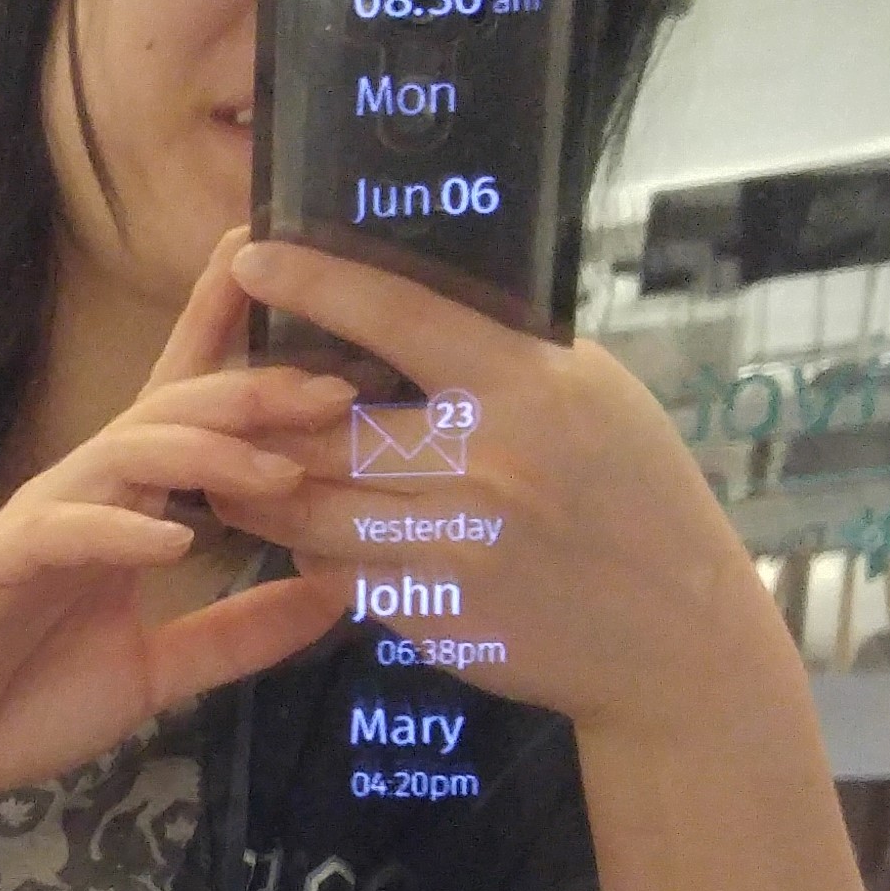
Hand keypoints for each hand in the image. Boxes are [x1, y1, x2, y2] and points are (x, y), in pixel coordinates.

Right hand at [0, 230, 355, 836]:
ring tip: (279, 468)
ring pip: (122, 454)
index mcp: (121, 513)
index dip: (234, 347)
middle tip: (338, 388)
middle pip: (169, 413)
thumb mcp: (155, 673)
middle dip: (251, 390)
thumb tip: (336, 595)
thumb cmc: (18, 702)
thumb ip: (236, 635)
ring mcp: (33, 527)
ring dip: (205, 453)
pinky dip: (119, 529)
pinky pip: (59, 532)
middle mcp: (81, 500)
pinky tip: (177, 539)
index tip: (310, 308)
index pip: (184, 413)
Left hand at [228, 237, 786, 738]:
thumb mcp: (593, 394)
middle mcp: (482, 460)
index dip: (312, 279)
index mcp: (525, 385)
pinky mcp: (430, 612)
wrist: (676, 634)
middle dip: (257, 408)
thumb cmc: (637, 494)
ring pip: (307, 504)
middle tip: (213, 389)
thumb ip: (502, 357)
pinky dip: (306, 545)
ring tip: (227, 464)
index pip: (395, 313)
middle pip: (323, 422)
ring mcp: (451, 543)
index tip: (252, 256)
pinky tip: (300, 529)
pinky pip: (332, 569)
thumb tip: (403, 313)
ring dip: (259, 485)